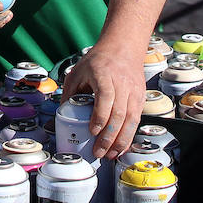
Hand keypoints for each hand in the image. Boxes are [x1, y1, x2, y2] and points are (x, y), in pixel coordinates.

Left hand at [61, 38, 142, 159]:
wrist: (123, 48)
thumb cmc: (98, 60)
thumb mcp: (77, 72)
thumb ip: (70, 94)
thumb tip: (62, 118)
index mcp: (104, 75)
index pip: (105, 97)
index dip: (100, 117)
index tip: (92, 131)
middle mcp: (122, 84)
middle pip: (119, 113)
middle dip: (109, 136)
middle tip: (98, 152)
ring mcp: (134, 91)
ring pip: (131, 120)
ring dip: (121, 141)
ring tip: (110, 155)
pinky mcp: (141, 98)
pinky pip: (136, 120)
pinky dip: (129, 136)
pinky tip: (121, 148)